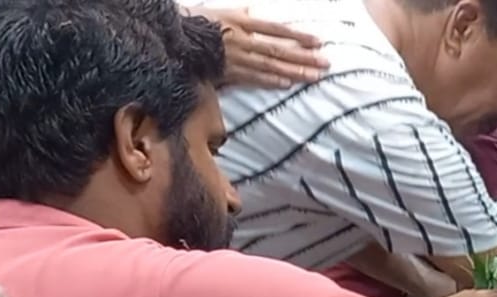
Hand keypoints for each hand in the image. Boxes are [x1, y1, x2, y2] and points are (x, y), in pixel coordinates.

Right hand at [189, 6, 327, 88]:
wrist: (171, 37)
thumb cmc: (197, 22)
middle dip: (303, 58)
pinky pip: (251, 78)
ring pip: (268, 66)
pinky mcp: (226, 72)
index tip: (318, 42)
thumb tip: (256, 11)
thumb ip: (242, 12)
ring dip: (293, 72)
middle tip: (325, 64)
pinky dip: (269, 81)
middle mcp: (240, 39)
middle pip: (277, 50)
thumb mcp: (222, 11)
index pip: (275, 29)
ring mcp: (234, 57)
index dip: (297, 35)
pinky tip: (286, 84)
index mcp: (239, 21)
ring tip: (313, 77)